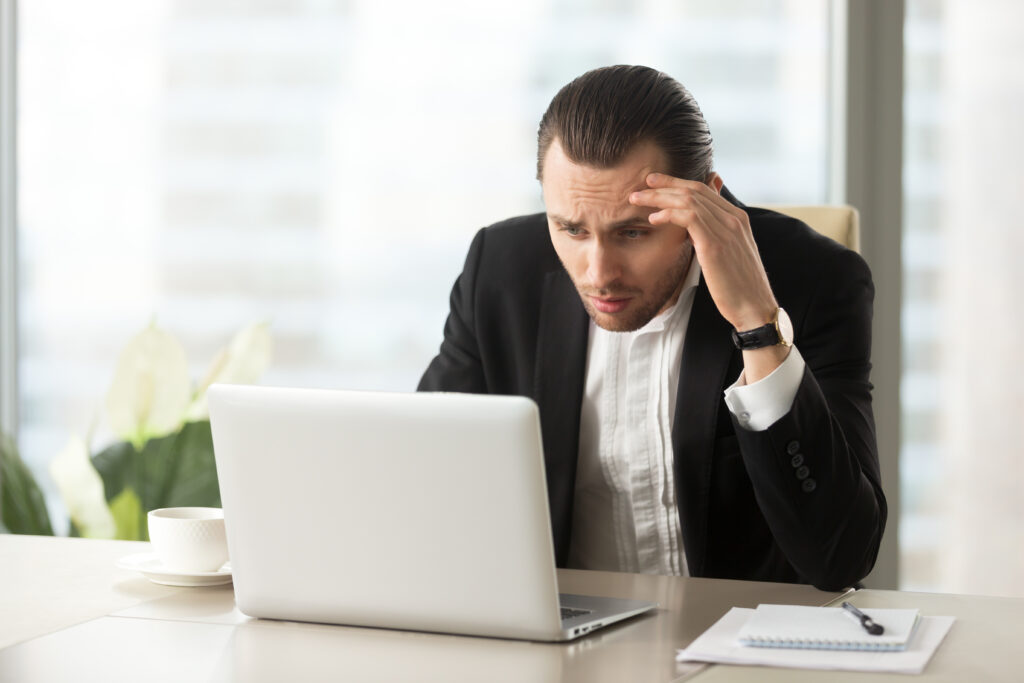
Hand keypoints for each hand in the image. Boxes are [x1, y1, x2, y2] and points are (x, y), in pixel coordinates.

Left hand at [629, 173, 776, 331]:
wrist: (754, 307)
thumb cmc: (738, 285)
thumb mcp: (728, 252)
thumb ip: (715, 232)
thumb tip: (696, 222)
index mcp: (738, 218)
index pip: (704, 190)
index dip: (678, 183)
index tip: (656, 182)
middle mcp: (734, 218)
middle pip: (694, 190)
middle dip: (665, 184)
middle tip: (642, 183)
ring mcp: (726, 230)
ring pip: (688, 200)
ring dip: (659, 197)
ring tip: (638, 199)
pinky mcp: (715, 245)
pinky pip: (689, 217)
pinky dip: (668, 214)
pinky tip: (653, 219)